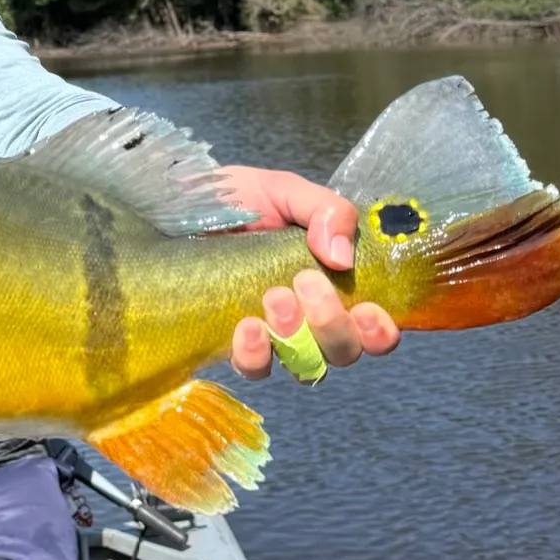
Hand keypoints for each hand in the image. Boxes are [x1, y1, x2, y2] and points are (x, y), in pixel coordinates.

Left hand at [216, 168, 399, 380]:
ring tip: (272, 296)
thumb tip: (342, 258)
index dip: (380, 332)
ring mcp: (272, 337)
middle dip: (331, 322)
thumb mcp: (286, 191)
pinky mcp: (233, 345)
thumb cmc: (238, 199)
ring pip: (304, 366)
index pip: (374, 329)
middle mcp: (309, 320)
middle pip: (343, 352)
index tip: (367, 309)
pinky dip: (257, 352)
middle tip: (304, 281)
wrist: (179, 205)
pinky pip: (255, 368)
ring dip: (296, 335)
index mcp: (334, 284)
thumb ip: (326, 212)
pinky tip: (247, 325)